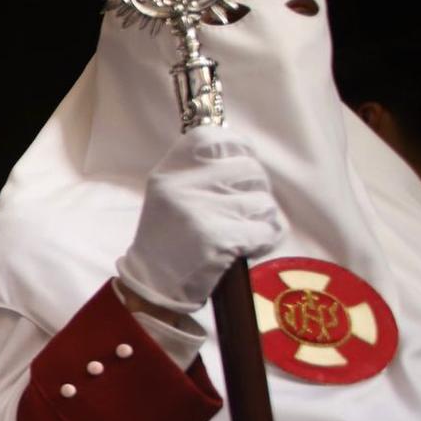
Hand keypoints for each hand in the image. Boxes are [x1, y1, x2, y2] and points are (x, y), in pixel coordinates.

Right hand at [117, 129, 286, 315]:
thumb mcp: (171, 194)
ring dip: (261, 218)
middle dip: (255, 190)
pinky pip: (267, 228)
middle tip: (241, 210)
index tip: (243, 161)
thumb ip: (200, 171)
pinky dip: (265, 239)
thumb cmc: (169, 237)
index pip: (215, 137)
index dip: (238, 146)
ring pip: (262, 200)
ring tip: (241, 231)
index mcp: (170, 171)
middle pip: (249, 168)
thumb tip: (243, 153)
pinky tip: (249, 246)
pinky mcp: (220, 237)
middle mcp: (182, 185)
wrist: (154, 283)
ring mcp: (201, 211)